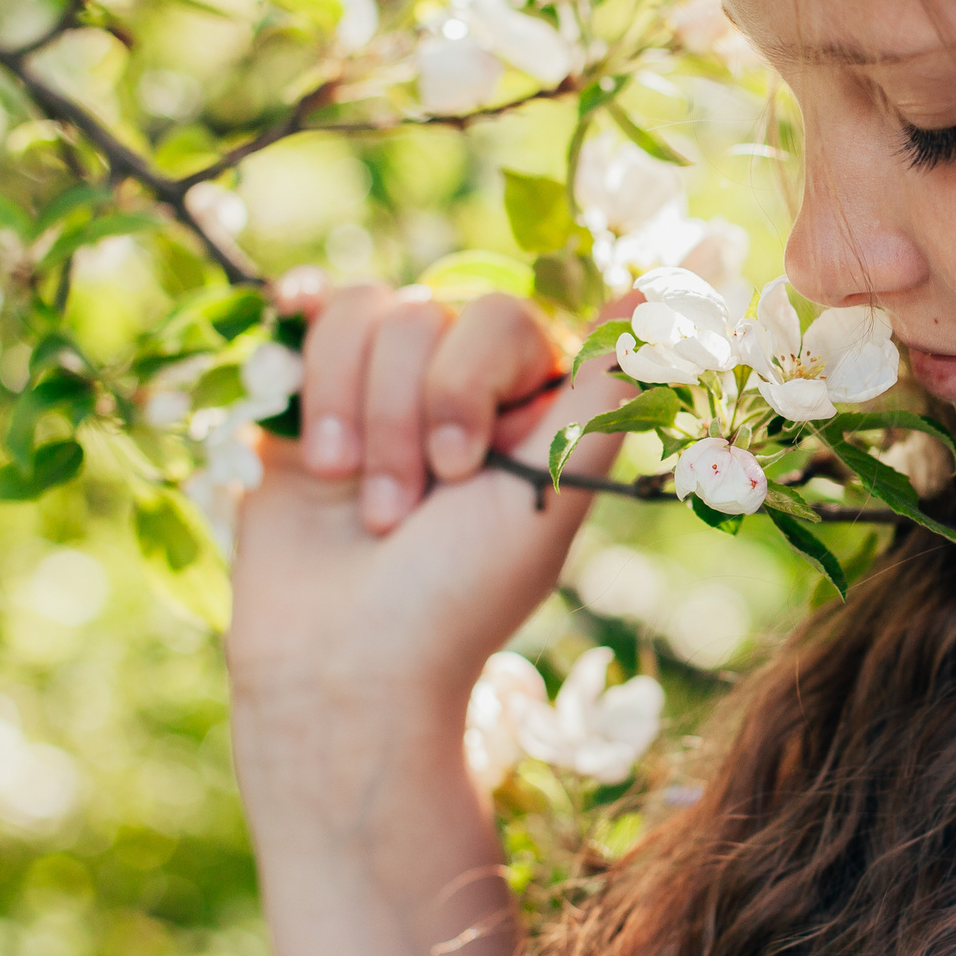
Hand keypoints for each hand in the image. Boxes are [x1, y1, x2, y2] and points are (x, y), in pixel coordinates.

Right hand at [225, 277, 631, 730]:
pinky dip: (304, 352)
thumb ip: (604, 391)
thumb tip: (661, 291)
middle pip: (426, 316)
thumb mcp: (547, 495)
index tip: (457, 470)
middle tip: (403, 511)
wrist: (340, 665)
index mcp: (531, 405)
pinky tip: (294, 339)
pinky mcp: (307, 400)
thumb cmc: (458, 595)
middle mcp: (458, 384)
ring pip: (362, 317)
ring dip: (352, 415)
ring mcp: (379, 389)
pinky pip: (308, 323)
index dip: (470, 384)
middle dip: (407, 419)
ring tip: (353, 498)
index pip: (504, 320)